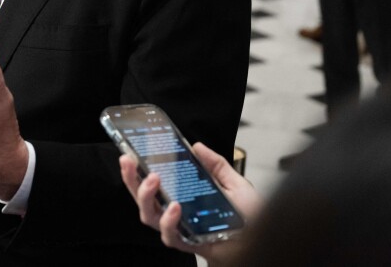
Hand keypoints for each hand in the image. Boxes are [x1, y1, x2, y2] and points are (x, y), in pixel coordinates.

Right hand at [119, 142, 261, 263]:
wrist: (261, 240)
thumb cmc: (246, 215)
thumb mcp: (233, 183)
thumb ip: (216, 165)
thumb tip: (197, 146)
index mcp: (180, 195)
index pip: (151, 182)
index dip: (136, 170)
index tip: (128, 152)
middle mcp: (174, 212)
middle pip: (143, 198)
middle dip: (131, 179)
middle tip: (130, 161)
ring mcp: (179, 228)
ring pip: (149, 216)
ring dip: (146, 197)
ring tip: (153, 179)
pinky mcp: (188, 243)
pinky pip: (171, 236)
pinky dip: (169, 222)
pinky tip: (174, 207)